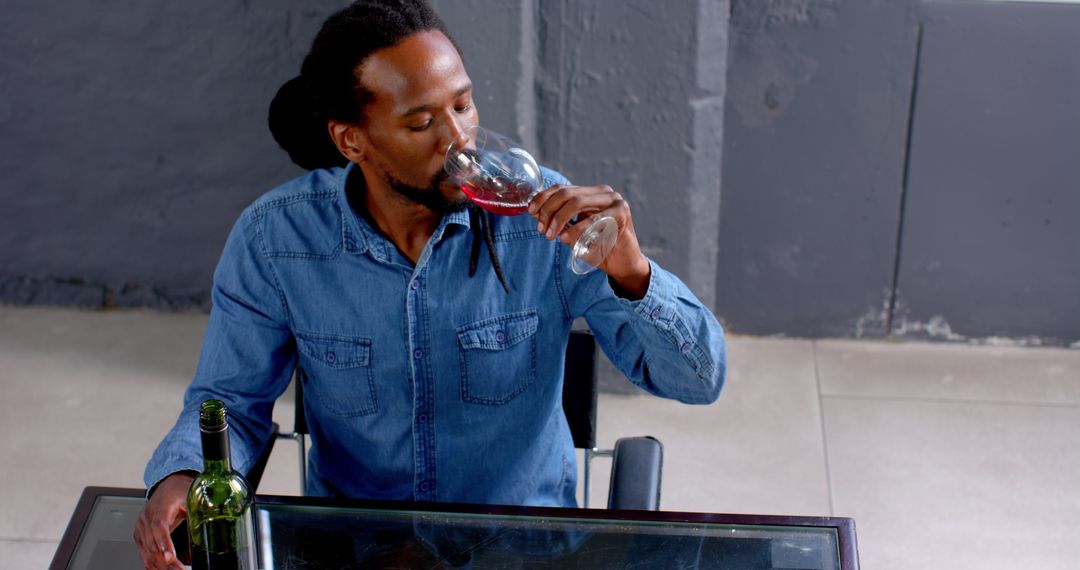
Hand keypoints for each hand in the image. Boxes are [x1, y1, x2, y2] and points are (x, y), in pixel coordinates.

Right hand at [134, 472, 193, 569]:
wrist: (167, 488)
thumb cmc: (179, 492)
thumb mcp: (192, 498)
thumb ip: (201, 510)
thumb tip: (217, 521)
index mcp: (160, 507)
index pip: (158, 526)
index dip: (164, 542)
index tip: (170, 556)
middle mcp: (146, 519)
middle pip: (153, 544)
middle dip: (167, 562)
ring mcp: (141, 529)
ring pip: (148, 553)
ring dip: (161, 567)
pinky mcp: (140, 537)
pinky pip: (145, 554)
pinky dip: (154, 565)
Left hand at [528, 184, 650, 296]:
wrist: (623, 265)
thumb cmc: (598, 248)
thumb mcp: (573, 232)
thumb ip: (559, 222)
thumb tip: (535, 214)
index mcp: (590, 193)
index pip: (561, 188)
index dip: (543, 198)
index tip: (530, 212)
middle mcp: (602, 192)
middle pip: (566, 193)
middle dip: (549, 210)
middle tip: (541, 229)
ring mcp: (614, 200)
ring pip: (577, 202)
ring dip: (559, 219)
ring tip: (550, 235)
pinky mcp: (622, 212)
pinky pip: (594, 219)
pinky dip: (577, 228)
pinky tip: (565, 238)